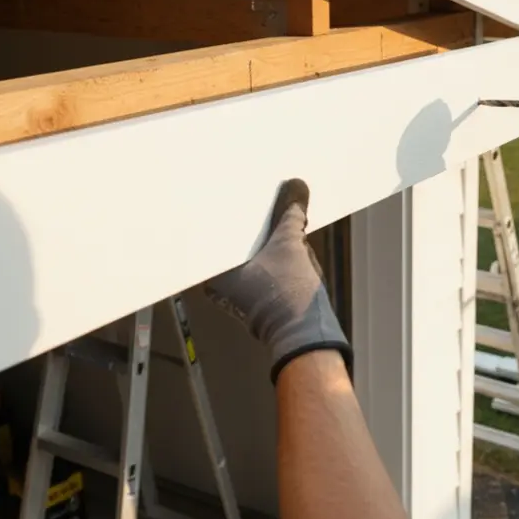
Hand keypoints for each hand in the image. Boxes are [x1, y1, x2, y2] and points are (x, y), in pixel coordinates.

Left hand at [203, 178, 351, 383]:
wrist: (305, 333)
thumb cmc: (288, 295)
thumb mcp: (290, 245)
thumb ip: (290, 214)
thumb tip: (296, 185)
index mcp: (216, 272)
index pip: (214, 232)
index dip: (226, 210)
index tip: (232, 189)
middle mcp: (220, 284)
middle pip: (231, 242)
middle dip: (245, 221)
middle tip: (254, 195)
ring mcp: (238, 293)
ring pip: (246, 253)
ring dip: (258, 236)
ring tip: (268, 210)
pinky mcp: (256, 297)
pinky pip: (257, 265)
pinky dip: (266, 251)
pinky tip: (277, 234)